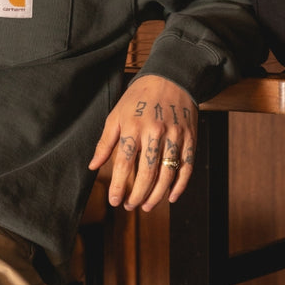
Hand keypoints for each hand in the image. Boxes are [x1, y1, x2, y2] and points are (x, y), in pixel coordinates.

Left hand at [89, 76, 197, 210]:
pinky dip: (180, 185)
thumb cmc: (139, 98)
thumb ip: (105, 142)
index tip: (114, 201)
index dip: (119, 185)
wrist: (171, 78)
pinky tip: (171, 197)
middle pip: (147, 172)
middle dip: (138, 194)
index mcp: (133, 127)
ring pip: (168, 173)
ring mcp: (175, 135)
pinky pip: (187, 166)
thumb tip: (93, 166)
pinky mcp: (190, 137)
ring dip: (157, 194)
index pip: (124, 163)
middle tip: (130, 206)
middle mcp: (155, 132)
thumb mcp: (117, 115)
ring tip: (147, 206)